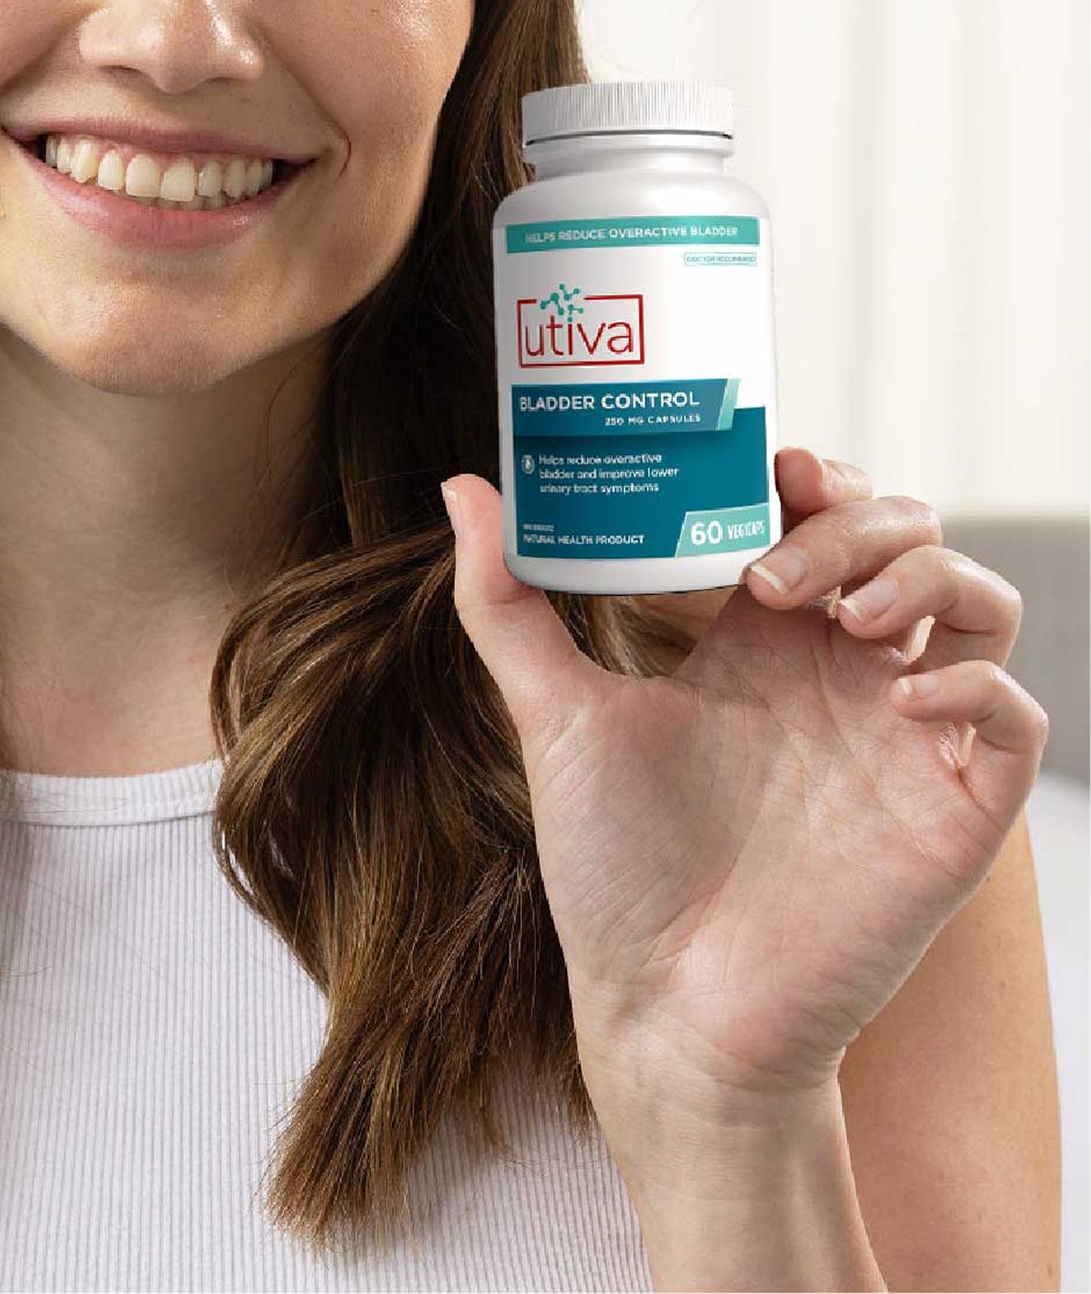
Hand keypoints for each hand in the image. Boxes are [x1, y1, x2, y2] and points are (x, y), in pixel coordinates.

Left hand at [442, 447, 1045, 1117]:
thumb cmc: (613, 867)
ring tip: (840, 614)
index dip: (812, 473)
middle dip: (854, 520)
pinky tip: (901, 700)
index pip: (819, 512)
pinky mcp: (951, 810)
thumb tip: (460, 486)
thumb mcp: (552, 715)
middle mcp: (836, 672)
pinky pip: (1014, 713)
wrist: (666, 1010)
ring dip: (922, 574)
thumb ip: (506, 601)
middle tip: (774, 569)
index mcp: (756, 640)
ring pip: (975, 600)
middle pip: (902, 535)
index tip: (770, 463)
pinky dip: (975, 682)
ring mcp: (901, 736)